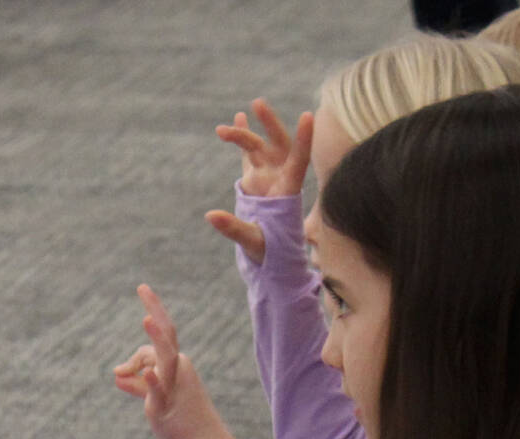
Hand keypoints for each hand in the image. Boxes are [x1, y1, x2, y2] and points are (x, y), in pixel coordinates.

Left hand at [112, 286, 233, 438]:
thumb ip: (138, 384)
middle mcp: (178, 370)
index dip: (138, 351)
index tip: (121, 371)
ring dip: (154, 339)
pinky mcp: (166, 407)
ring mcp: (174, 387)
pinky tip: (149, 373)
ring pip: (164, 358)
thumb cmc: (183, 421)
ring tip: (146, 320)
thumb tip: (117, 375)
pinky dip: (153, 381)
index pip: (154, 344)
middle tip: (143, 287)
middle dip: (155, 309)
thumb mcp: (157, 399)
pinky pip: (159, 391)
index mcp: (176, 365)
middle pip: (166, 335)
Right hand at [204, 101, 313, 264]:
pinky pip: (250, 152)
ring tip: (221, 130)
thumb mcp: (252, 241)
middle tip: (258, 104)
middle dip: (270, 124)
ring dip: (244, 133)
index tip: (309, 116)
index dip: (304, 140)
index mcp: (288, 191)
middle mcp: (280, 177)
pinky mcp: (255, 178)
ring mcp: (267, 175)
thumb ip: (233, 228)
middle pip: (279, 144)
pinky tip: (238, 116)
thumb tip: (210, 216)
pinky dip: (244, 137)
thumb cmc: (269, 251)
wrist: (271, 253)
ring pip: (259, 146)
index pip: (299, 161)